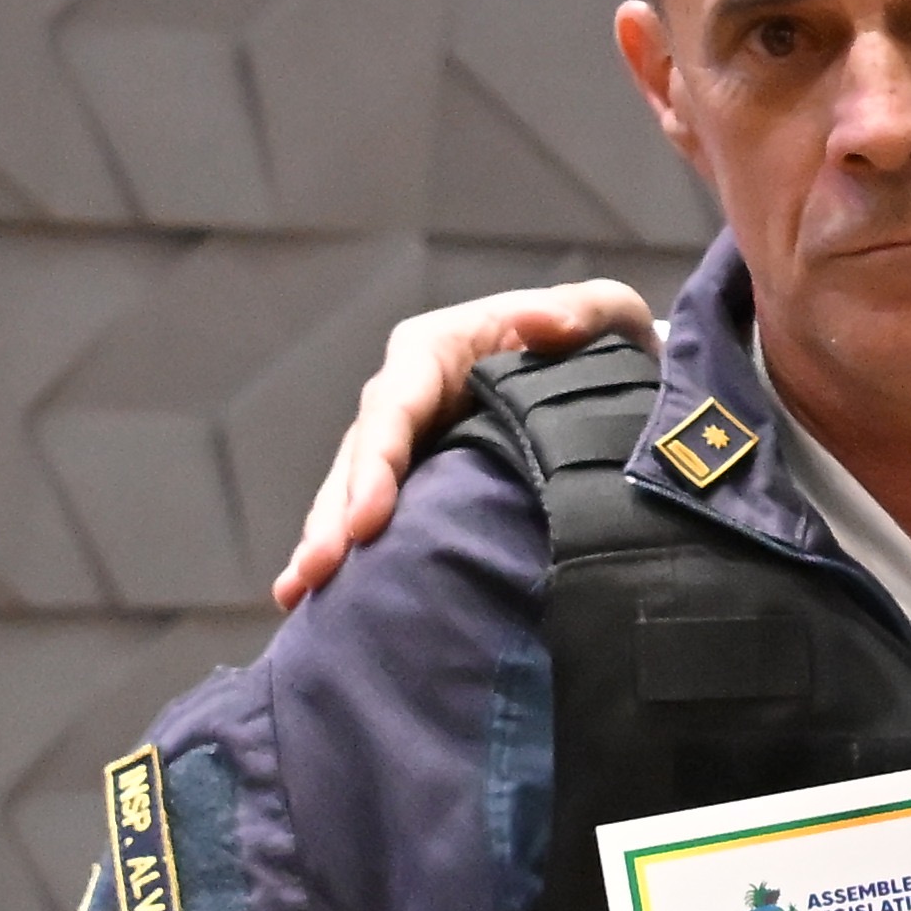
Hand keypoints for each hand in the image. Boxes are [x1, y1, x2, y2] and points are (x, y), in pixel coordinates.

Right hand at [274, 283, 659, 607]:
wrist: (609, 382)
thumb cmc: (597, 339)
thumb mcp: (605, 314)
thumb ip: (585, 311)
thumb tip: (545, 323)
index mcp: (437, 349)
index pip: (395, 405)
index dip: (377, 462)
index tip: (368, 520)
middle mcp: (407, 396)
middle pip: (361, 457)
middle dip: (336, 516)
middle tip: (319, 571)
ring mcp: (407, 444)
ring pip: (351, 493)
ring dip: (327, 542)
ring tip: (301, 593)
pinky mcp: (415, 485)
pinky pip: (371, 520)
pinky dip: (347, 558)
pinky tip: (307, 600)